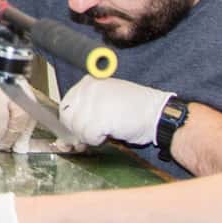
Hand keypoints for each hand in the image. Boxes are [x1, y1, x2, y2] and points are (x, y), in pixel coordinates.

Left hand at [57, 76, 171, 146]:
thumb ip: (84, 113)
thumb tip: (65, 135)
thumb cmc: (133, 110)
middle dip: (79, 131)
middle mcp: (88, 88)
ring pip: (77, 129)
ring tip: (107, 130)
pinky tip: (110, 133)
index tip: (81, 129)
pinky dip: (98, 140)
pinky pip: (88, 136)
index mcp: (88, 82)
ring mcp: (93, 101)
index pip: (65, 106)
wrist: (156, 114)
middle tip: (95, 134)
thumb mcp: (104, 103)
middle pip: (67, 118)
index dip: (71, 122)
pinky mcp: (100, 117)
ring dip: (90, 137)